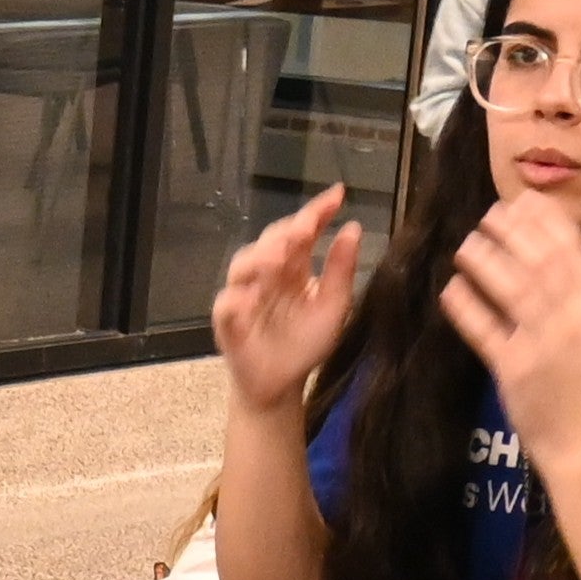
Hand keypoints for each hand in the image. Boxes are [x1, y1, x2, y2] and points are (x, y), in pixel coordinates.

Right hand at [211, 188, 362, 417]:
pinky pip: (226, 305)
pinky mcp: (228, 321)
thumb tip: (353, 227)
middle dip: (287, 231)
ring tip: (280, 258)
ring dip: (260, 258)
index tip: (337, 195)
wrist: (282, 384)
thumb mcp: (333, 306)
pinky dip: (237, 299)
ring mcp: (244, 294)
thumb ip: (341, 270)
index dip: (317, 211)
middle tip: (306, 227)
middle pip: (271, 240)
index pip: (302, 231)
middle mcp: (266, 273)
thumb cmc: (306, 344)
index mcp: (294, 266)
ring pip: (243, 264)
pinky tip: (252, 297)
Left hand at [436, 193, 580, 467]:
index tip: (523, 199)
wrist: (578, 440)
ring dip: (487, 262)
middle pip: (541, 263)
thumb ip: (571, 292)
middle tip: (488, 215)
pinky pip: (486, 332)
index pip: (571, 251)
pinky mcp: (514, 371)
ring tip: (466, 245)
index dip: (546, 220)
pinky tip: (450, 289)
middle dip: (514, 232)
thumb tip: (547, 245)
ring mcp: (543, 346)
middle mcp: (571, 321)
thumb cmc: (578, 382)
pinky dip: (467, 308)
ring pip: (514, 291)